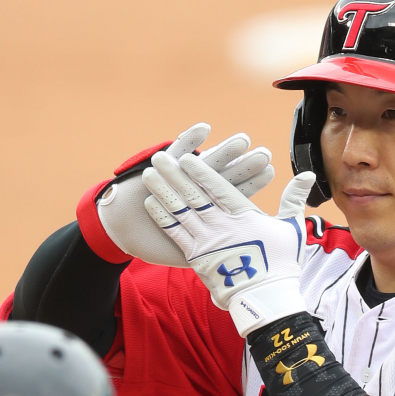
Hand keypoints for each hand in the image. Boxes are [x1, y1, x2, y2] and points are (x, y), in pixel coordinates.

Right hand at [96, 125, 273, 268]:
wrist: (124, 231)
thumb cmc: (155, 245)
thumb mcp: (191, 257)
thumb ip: (214, 257)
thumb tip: (239, 266)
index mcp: (207, 214)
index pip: (235, 198)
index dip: (251, 184)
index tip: (271, 170)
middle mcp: (197, 193)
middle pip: (225, 179)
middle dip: (244, 167)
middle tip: (263, 154)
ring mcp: (181, 179)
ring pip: (206, 165)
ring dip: (224, 152)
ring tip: (242, 140)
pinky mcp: (162, 168)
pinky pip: (176, 152)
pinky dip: (189, 140)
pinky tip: (203, 129)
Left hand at [142, 151, 317, 335]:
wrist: (267, 298)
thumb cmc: (283, 264)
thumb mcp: (292, 227)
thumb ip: (294, 199)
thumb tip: (308, 175)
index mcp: (244, 215)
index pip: (218, 187)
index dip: (201, 171)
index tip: (187, 156)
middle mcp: (221, 225)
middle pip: (193, 194)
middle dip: (174, 173)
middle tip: (159, 157)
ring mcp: (207, 242)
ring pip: (180, 210)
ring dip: (163, 190)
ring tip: (149, 174)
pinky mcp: (197, 259)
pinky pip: (176, 234)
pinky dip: (163, 218)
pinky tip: (151, 204)